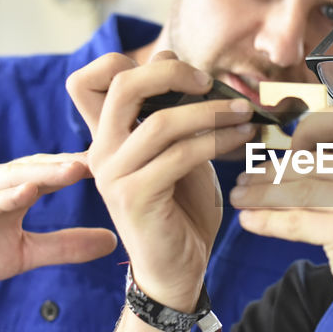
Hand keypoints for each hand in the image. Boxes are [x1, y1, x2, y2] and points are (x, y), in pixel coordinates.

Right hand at [0, 153, 117, 295]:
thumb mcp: (24, 254)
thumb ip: (65, 247)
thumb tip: (114, 241)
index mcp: (18, 188)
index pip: (60, 172)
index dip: (93, 167)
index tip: (130, 161)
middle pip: (42, 166)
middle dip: (76, 161)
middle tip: (114, 153)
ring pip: (12, 176)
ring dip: (44, 171)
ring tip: (77, 169)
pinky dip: (0, 196)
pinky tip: (25, 193)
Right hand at [82, 51, 258, 309]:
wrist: (177, 269)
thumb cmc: (180, 209)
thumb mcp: (177, 153)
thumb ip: (174, 119)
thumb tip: (193, 75)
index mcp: (105, 137)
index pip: (88, 81)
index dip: (129, 62)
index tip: (180, 73)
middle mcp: (100, 151)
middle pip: (121, 85)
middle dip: (171, 73)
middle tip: (209, 82)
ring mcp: (113, 175)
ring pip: (160, 121)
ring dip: (211, 111)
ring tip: (244, 113)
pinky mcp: (135, 197)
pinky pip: (180, 155)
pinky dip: (217, 140)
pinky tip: (242, 139)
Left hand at [228, 105, 332, 331]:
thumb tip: (302, 152)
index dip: (312, 129)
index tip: (292, 153)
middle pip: (315, 158)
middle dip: (271, 168)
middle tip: (246, 178)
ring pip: (300, 187)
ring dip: (261, 192)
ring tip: (239, 197)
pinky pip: (297, 221)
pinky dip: (266, 220)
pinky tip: (249, 221)